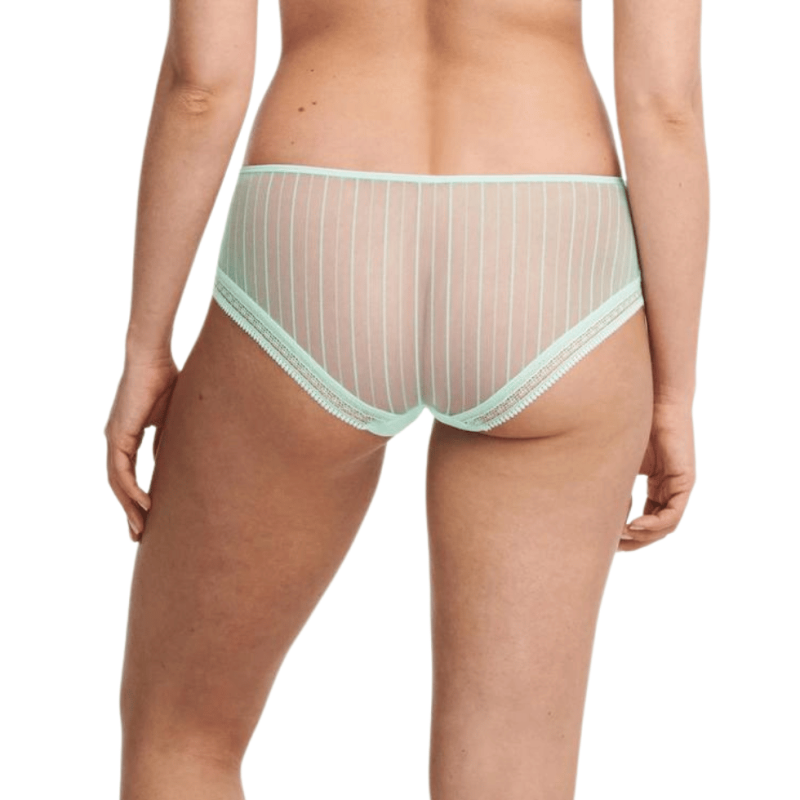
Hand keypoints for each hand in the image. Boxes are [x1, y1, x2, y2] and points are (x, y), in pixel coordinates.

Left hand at [104, 350, 178, 540]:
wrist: (152, 358)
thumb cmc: (165, 380)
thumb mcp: (170, 419)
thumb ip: (165, 441)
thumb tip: (166, 463)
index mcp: (126, 436)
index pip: (127, 475)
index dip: (136, 497)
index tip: (147, 517)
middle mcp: (115, 440)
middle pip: (119, 485)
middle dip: (128, 511)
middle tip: (138, 535)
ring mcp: (114, 438)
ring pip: (117, 483)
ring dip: (129, 508)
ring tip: (141, 529)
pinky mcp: (118, 435)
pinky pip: (121, 471)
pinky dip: (132, 490)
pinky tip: (144, 505)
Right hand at [619, 401, 696, 550]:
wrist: (651, 399)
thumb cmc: (632, 422)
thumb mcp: (618, 463)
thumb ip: (615, 486)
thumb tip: (603, 514)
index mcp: (657, 484)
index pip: (645, 519)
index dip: (627, 534)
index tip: (607, 541)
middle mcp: (670, 488)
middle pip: (656, 528)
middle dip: (634, 541)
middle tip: (613, 548)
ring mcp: (678, 485)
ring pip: (665, 526)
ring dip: (643, 537)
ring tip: (620, 537)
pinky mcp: (684, 481)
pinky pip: (672, 514)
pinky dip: (654, 525)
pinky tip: (634, 526)